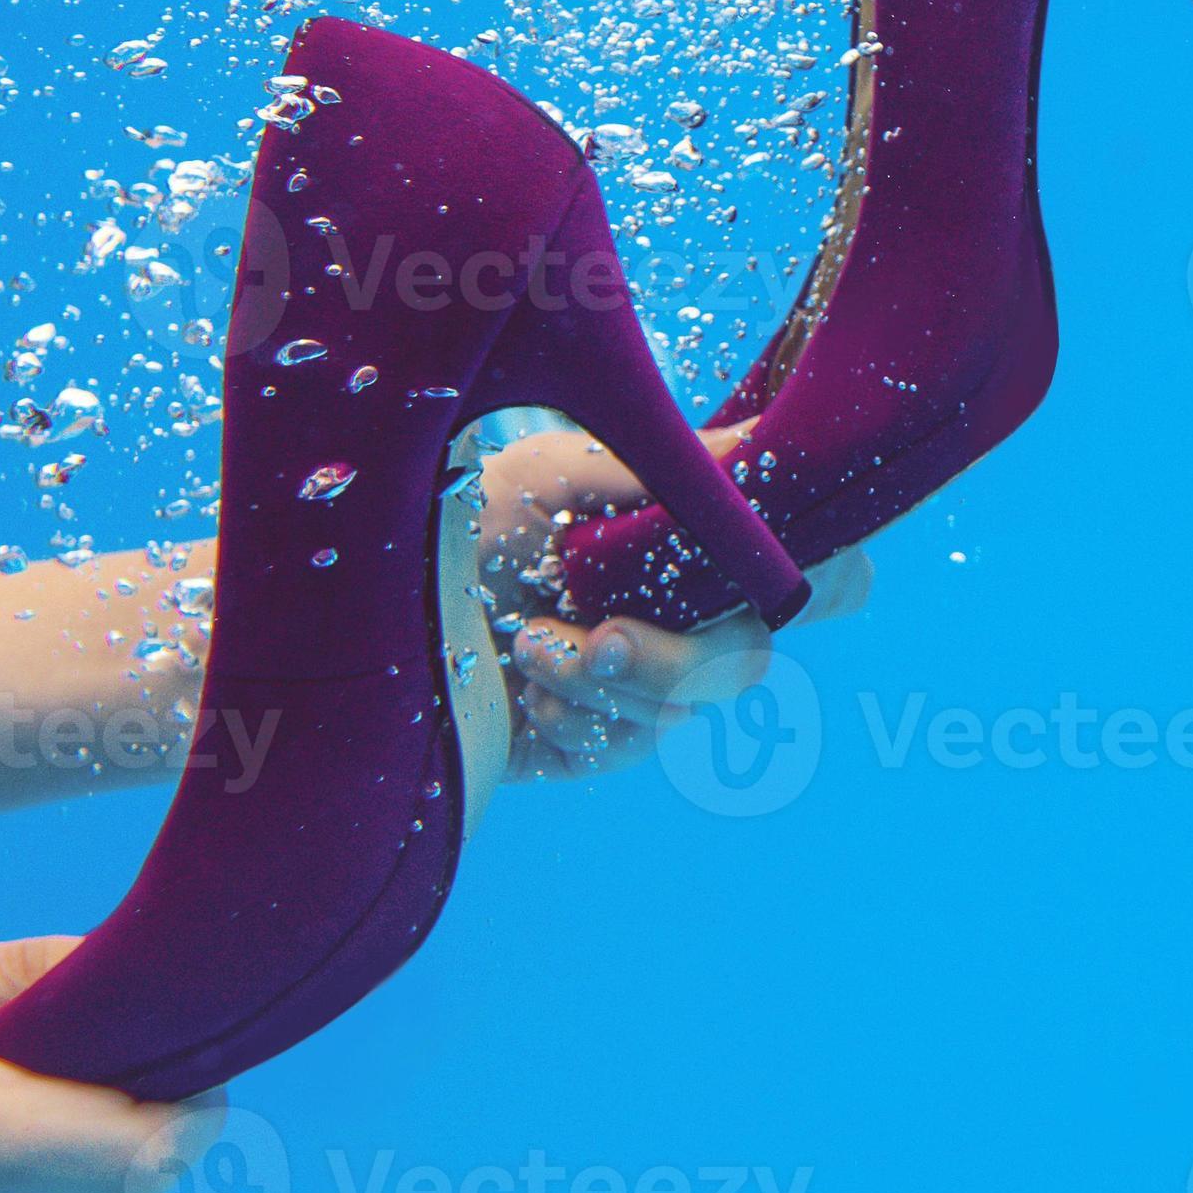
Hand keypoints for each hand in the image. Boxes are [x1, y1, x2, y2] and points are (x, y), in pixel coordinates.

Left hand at [473, 423, 870, 778]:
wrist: (358, 610)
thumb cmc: (454, 526)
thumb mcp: (554, 474)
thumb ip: (661, 469)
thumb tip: (762, 450)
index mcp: (671, 541)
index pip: (791, 563)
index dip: (833, 574)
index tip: (817, 575)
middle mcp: (663, 612)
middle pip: (750, 653)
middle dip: (681, 655)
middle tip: (603, 639)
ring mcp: (628, 683)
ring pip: (689, 705)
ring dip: (608, 679)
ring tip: (528, 645)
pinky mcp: (585, 741)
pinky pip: (627, 742)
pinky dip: (576, 714)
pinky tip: (522, 686)